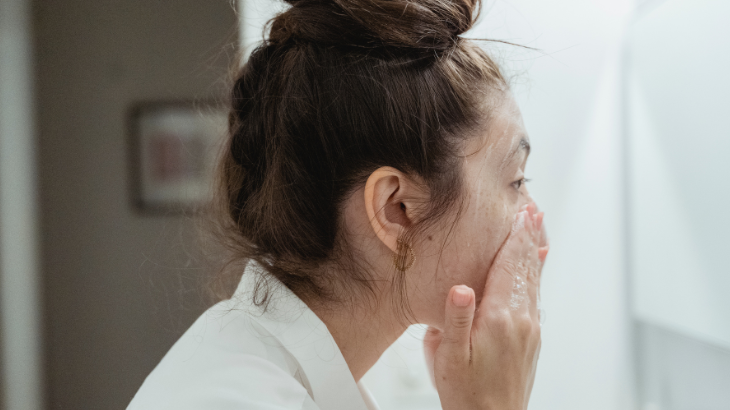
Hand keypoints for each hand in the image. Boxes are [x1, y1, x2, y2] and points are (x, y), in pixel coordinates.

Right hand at [424, 203, 547, 409]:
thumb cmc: (466, 392)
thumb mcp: (448, 356)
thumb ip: (455, 319)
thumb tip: (460, 288)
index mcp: (499, 318)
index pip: (509, 267)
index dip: (515, 238)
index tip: (522, 214)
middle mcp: (521, 320)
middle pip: (526, 268)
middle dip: (529, 237)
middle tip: (534, 211)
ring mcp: (530, 330)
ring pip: (534, 282)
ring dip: (534, 253)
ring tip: (537, 231)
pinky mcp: (532, 340)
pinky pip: (535, 297)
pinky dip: (535, 276)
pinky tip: (534, 270)